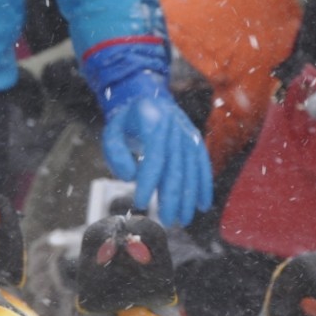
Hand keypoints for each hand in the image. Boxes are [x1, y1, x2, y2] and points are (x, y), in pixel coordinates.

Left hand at [81, 39, 212, 227]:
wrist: (146, 95)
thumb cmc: (125, 120)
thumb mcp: (111, 131)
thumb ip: (116, 154)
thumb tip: (131, 177)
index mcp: (153, 121)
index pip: (153, 156)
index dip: (148, 181)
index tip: (141, 203)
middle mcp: (175, 127)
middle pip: (175, 167)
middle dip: (171, 197)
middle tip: (166, 221)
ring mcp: (188, 133)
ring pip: (191, 169)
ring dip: (188, 197)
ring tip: (183, 220)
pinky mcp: (195, 140)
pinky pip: (202, 165)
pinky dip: (204, 186)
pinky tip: (203, 205)